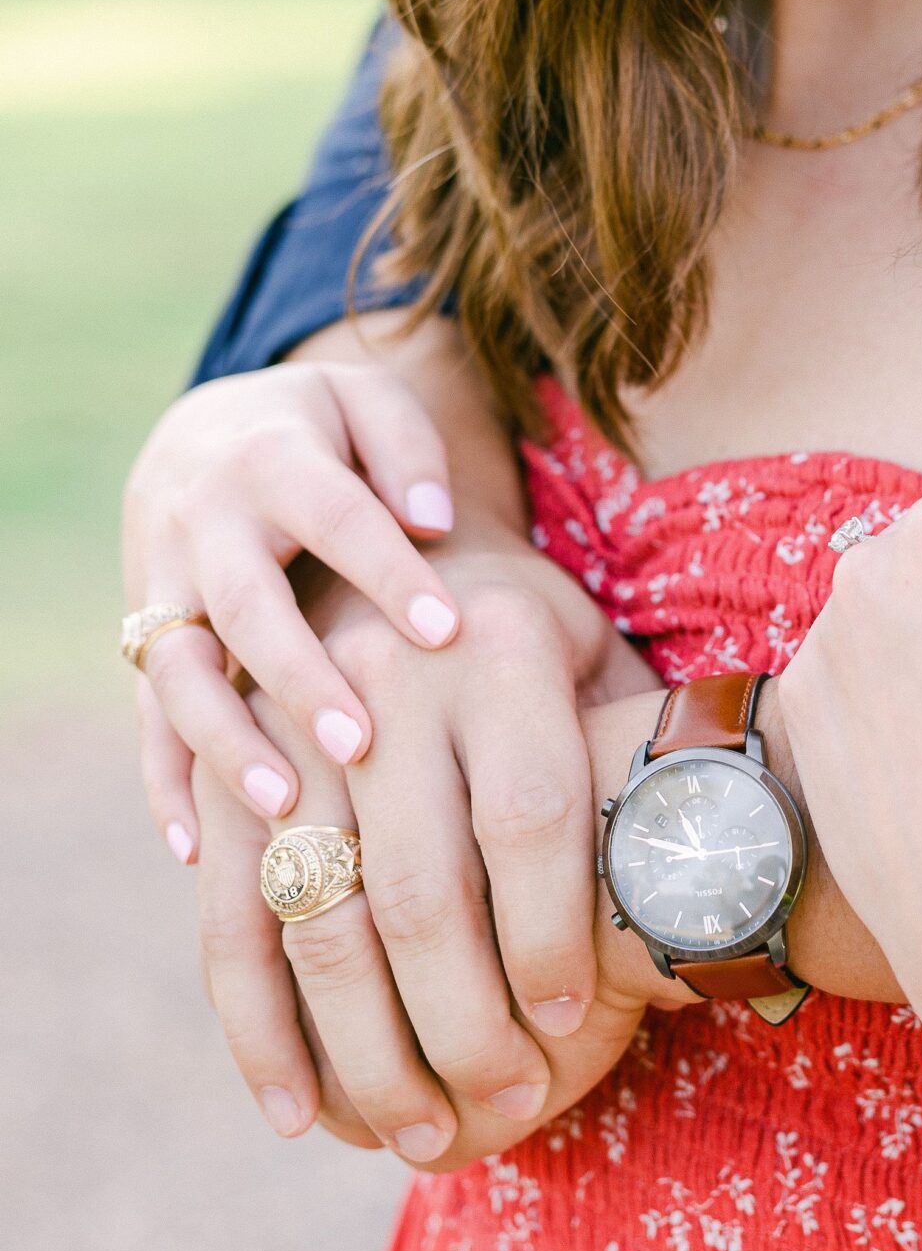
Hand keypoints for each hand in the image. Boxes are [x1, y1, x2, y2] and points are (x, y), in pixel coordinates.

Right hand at [123, 352, 649, 852]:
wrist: (203, 435)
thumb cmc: (320, 429)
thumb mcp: (366, 402)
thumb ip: (406, 448)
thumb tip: (434, 519)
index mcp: (272, 460)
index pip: (334, 516)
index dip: (388, 573)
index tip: (448, 632)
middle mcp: (203, 524)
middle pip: (243, 605)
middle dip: (297, 676)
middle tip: (360, 742)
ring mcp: (162, 587)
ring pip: (178, 671)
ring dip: (225, 741)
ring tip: (286, 804)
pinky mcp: (144, 639)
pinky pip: (144, 717)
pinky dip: (165, 783)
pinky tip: (199, 848)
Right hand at [192, 547, 667, 1158]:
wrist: (404, 561)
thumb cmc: (544, 653)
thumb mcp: (604, 670)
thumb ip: (639, 766)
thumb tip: (713, 902)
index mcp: (501, 647)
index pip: (528, 812)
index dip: (553, 927)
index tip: (579, 1025)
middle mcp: (388, 678)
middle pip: (419, 883)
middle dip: (463, 1022)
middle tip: (509, 1110)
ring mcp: (293, 726)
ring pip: (319, 916)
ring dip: (366, 1050)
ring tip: (422, 1140)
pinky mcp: (227, 775)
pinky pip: (231, 919)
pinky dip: (259, 1029)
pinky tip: (301, 1115)